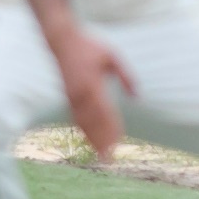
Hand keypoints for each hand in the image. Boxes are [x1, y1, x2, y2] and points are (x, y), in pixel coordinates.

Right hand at [46, 26, 137, 162]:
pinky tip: (89, 138)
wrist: (61, 41)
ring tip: (100, 154)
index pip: (104, 112)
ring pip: (82, 122)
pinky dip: (83, 129)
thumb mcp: (112, 56)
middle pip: (92, 122)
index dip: (112, 129)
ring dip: (92, 138)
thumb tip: (137, 97)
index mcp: (93, 83)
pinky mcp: (67, 96)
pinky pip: (75, 117)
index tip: (119, 143)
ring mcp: (71, 95)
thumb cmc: (89, 47)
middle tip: (109, 158)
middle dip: (101, 141)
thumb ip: (126, 76)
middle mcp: (80, 93)